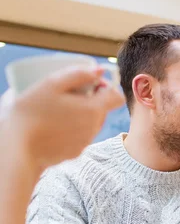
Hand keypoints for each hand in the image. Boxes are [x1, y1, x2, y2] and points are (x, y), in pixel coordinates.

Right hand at [3, 65, 124, 170]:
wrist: (18, 150)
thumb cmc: (32, 113)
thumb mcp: (52, 85)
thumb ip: (79, 74)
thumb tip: (100, 70)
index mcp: (93, 110)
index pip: (117, 97)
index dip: (106, 88)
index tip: (89, 85)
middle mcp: (94, 128)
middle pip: (102, 109)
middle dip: (88, 101)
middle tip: (64, 97)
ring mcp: (85, 142)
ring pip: (90, 123)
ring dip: (79, 115)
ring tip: (55, 112)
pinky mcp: (74, 153)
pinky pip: (78, 136)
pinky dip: (70, 130)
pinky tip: (51, 128)